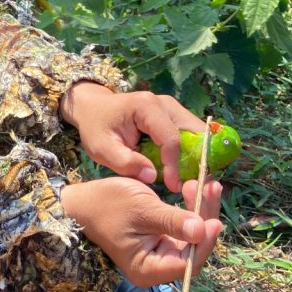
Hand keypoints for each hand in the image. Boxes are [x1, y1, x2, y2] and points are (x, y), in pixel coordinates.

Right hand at [59, 176, 222, 286]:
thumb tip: (202, 230)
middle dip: (205, 218)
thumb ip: (172, 221)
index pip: (186, 264)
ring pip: (191, 236)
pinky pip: (182, 228)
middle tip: (212, 188)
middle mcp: (157, 266)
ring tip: (208, 185)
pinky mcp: (160, 238)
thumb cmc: (106, 205)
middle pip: (193, 249)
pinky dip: (190, 209)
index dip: (203, 243)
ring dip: (201, 210)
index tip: (214, 220)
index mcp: (148, 269)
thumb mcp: (141, 209)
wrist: (82, 202)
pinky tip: (195, 190)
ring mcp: (159, 252)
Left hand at [60, 82, 204, 191]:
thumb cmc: (96, 127)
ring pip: (197, 133)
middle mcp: (165, 104)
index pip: (171, 138)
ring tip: (190, 180)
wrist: (93, 108)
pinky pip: (191, 135)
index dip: (175, 165)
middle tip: (194, 185)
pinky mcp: (174, 115)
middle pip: (194, 132)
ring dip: (198, 156)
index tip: (173, 187)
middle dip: (198, 160)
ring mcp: (172, 108)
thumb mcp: (101, 148)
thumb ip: (124, 162)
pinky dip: (192, 152)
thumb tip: (152, 177)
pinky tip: (185, 170)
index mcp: (146, 107)